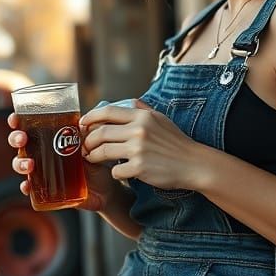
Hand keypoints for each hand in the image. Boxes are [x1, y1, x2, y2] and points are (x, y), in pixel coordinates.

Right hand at [7, 111, 115, 212]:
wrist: (105, 188)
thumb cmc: (95, 161)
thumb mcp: (92, 143)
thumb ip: (87, 131)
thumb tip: (87, 118)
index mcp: (49, 136)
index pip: (29, 125)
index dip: (17, 121)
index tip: (15, 119)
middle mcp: (41, 152)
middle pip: (20, 143)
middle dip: (16, 139)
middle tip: (22, 139)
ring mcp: (41, 170)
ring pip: (20, 164)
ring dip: (20, 163)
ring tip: (29, 165)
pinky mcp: (45, 188)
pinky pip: (30, 188)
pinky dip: (26, 186)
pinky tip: (27, 185)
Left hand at [79, 99, 201, 189]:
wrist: (193, 163)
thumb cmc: (176, 142)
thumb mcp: (161, 119)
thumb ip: (143, 109)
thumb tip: (128, 102)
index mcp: (142, 116)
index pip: (108, 112)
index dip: (90, 117)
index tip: (82, 123)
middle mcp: (139, 130)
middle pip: (100, 132)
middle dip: (87, 140)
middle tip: (84, 146)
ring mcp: (138, 149)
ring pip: (103, 151)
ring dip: (93, 157)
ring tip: (92, 159)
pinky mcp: (140, 168)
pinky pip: (116, 171)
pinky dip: (114, 174)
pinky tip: (118, 173)